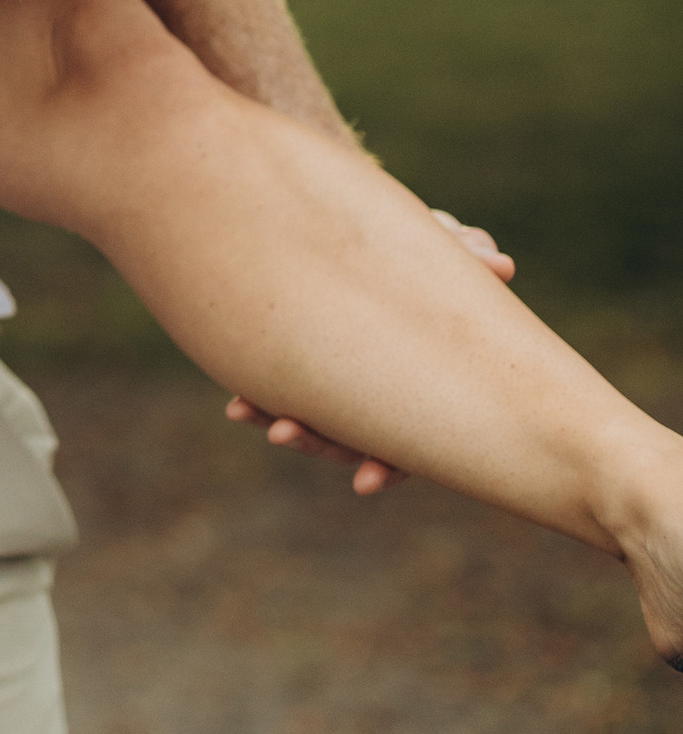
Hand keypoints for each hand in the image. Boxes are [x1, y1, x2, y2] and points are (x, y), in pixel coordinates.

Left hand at [223, 211, 514, 493]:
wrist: (403, 250)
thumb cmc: (444, 260)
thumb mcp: (455, 257)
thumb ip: (470, 260)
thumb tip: (497, 264)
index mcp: (428, 393)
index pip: (411, 444)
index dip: (388, 465)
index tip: (364, 482)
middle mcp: (388, 400)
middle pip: (352, 437)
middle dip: (317, 438)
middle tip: (279, 432)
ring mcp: (352, 384)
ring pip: (317, 414)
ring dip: (281, 416)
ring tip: (240, 410)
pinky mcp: (320, 363)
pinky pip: (291, 384)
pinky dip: (265, 391)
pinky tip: (237, 403)